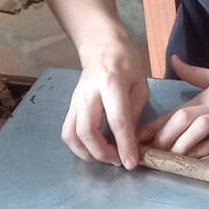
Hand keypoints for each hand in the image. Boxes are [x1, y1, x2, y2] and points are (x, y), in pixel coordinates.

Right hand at [62, 37, 149, 170]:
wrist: (100, 45)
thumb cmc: (126, 63)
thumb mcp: (140, 84)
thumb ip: (135, 112)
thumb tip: (131, 141)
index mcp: (112, 85)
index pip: (117, 121)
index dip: (124, 145)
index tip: (131, 163)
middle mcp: (89, 94)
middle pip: (88, 132)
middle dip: (102, 153)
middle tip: (118, 161)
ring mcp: (75, 100)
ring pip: (72, 135)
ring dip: (87, 153)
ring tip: (105, 157)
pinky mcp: (70, 106)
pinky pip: (68, 132)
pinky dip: (78, 147)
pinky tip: (93, 150)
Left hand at [144, 49, 208, 156]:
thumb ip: (194, 73)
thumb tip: (173, 60)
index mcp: (205, 94)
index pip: (174, 111)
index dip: (155, 125)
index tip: (137, 137)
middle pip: (181, 119)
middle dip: (162, 137)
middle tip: (148, 152)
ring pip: (199, 127)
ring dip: (182, 143)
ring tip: (169, 157)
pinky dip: (208, 147)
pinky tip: (197, 157)